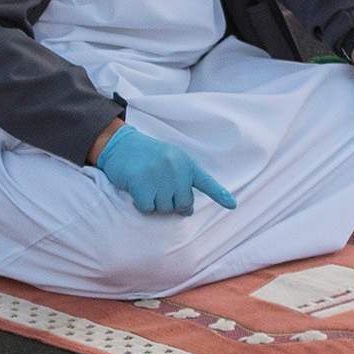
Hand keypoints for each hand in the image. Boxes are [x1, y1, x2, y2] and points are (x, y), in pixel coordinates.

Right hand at [94, 123, 239, 217]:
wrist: (120, 144)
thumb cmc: (147, 155)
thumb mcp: (171, 159)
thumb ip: (181, 178)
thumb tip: (187, 209)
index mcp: (186, 164)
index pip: (206, 182)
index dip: (220, 195)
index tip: (233, 205)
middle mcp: (176, 169)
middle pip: (182, 205)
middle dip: (171, 204)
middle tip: (159, 191)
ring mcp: (159, 176)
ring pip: (164, 209)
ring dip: (154, 204)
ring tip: (147, 186)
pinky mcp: (142, 183)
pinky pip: (147, 208)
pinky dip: (141, 205)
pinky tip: (137, 191)